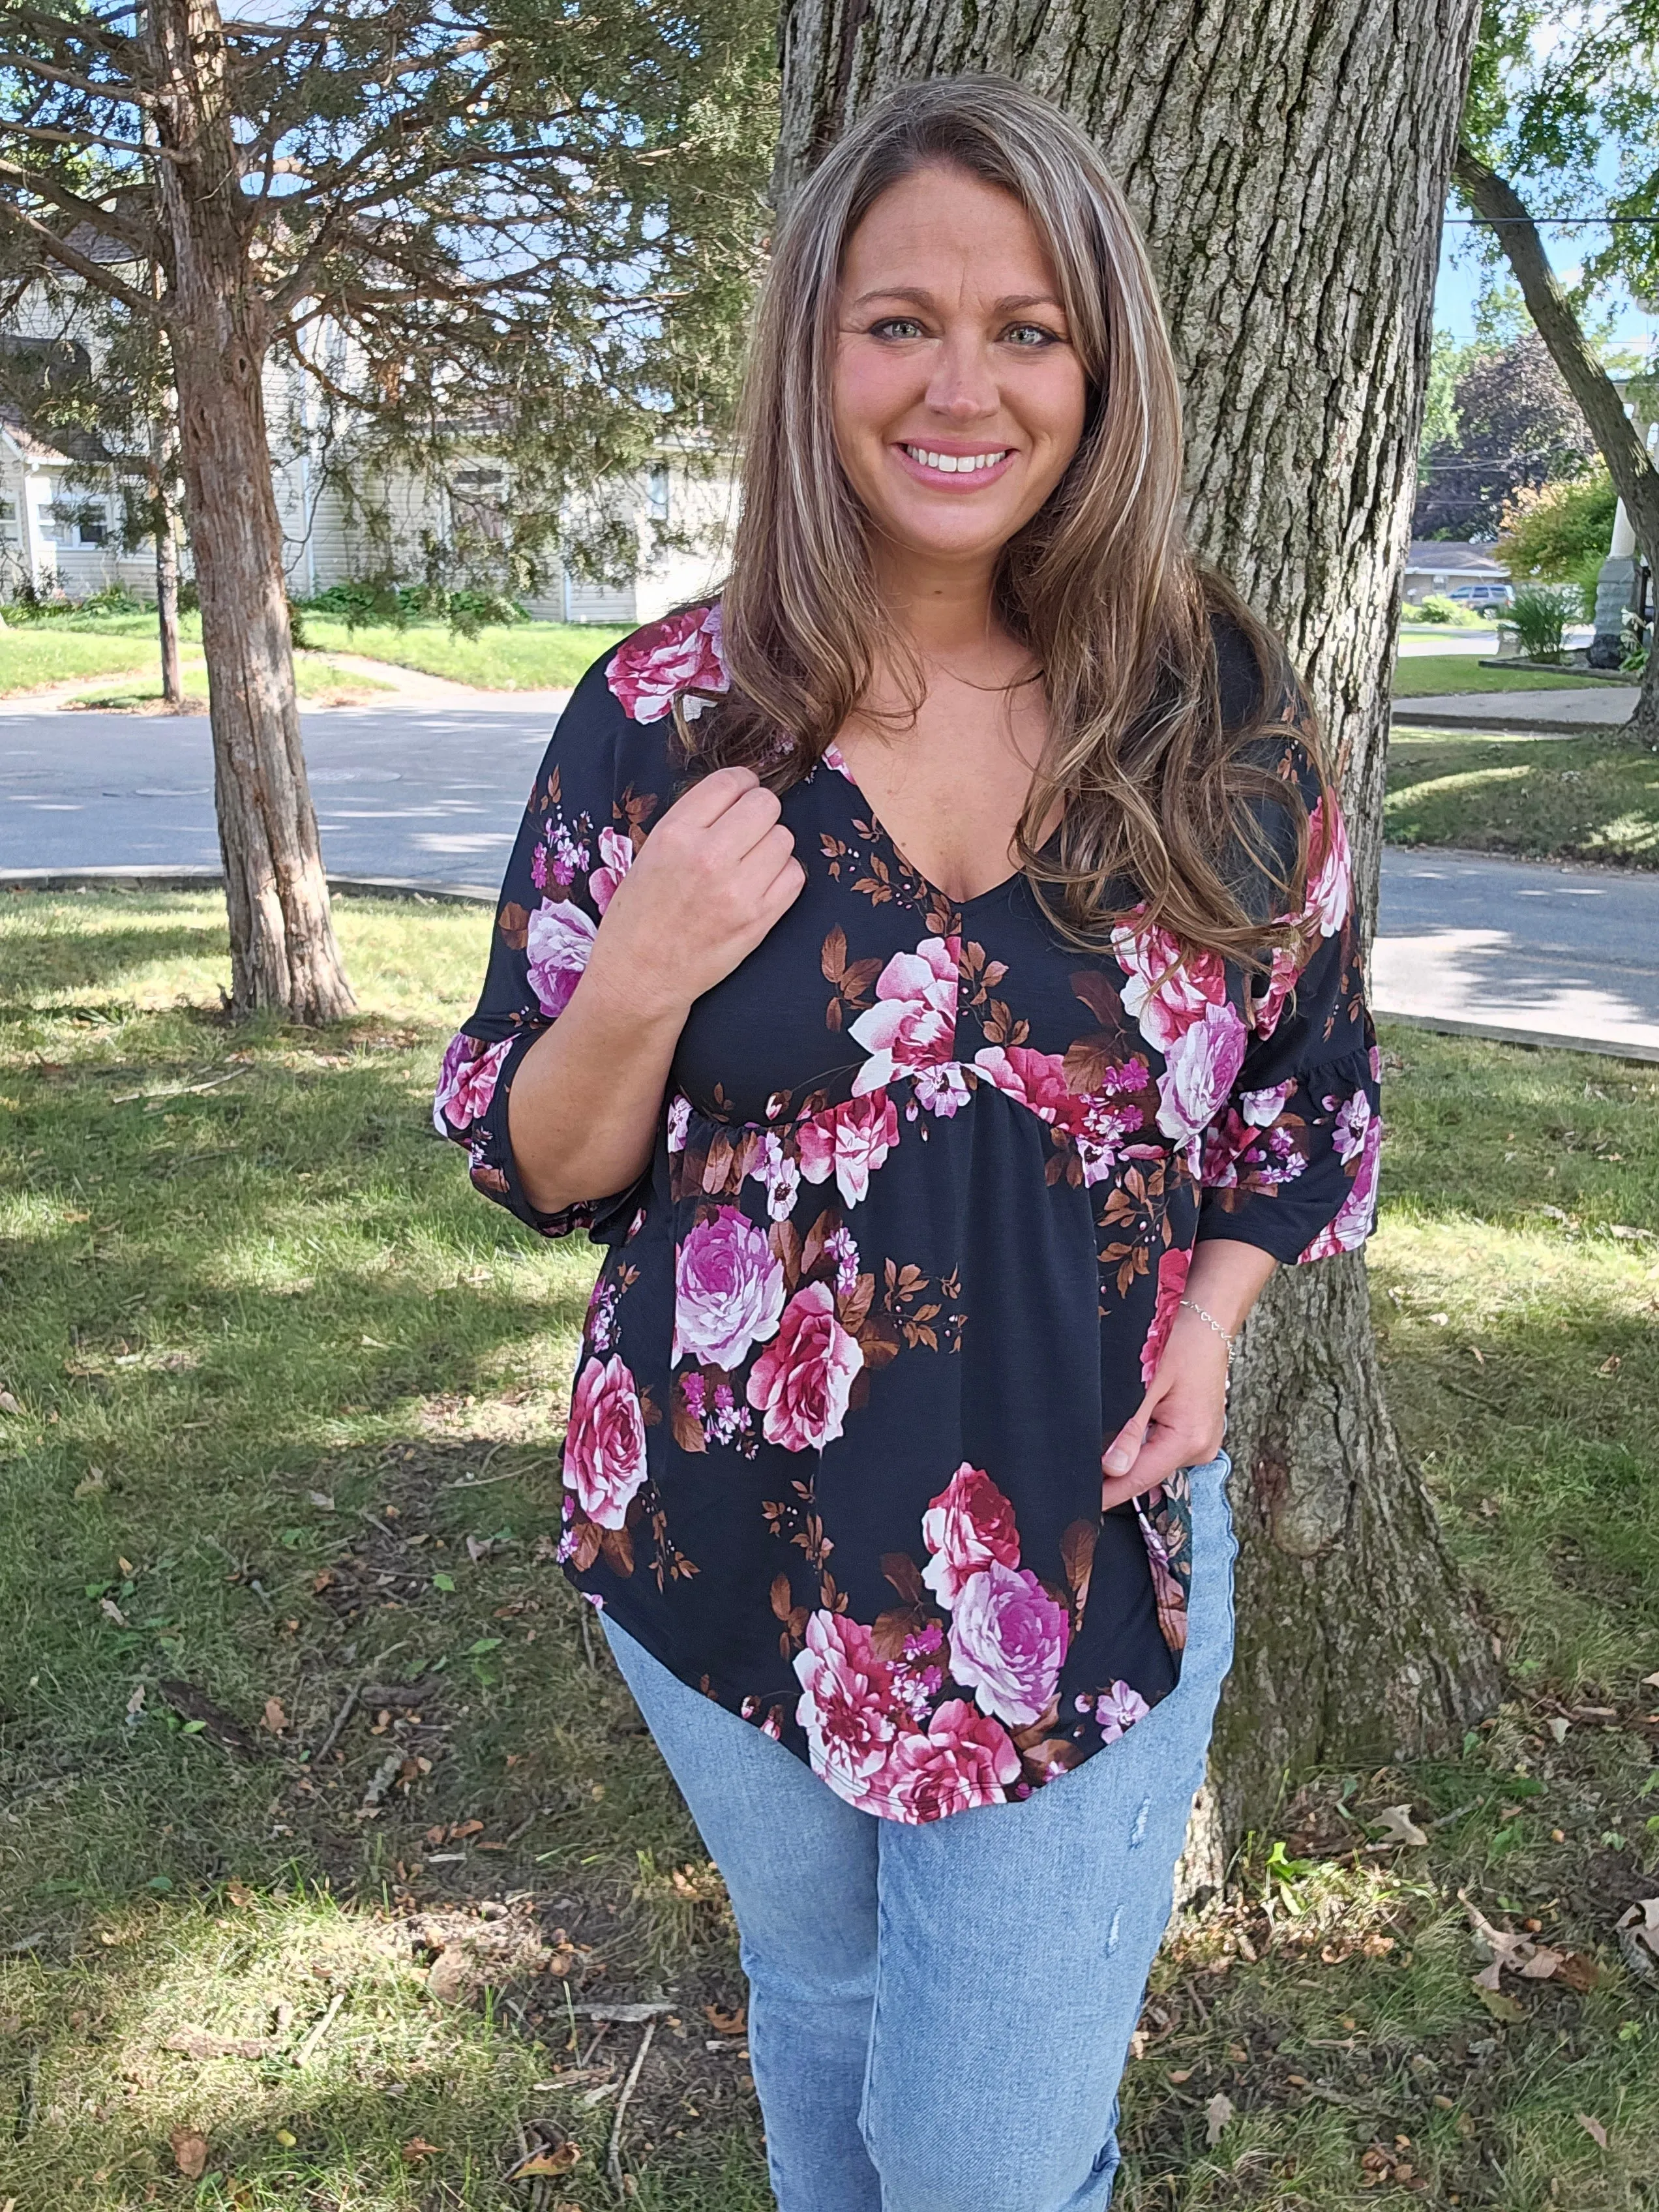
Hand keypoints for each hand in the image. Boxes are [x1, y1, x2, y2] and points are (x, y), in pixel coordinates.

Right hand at [584, 766, 805, 1020]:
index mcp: (674, 833)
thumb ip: (692, 822)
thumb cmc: (639, 916)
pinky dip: (783, 877)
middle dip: (760, 814)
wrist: (640, 977)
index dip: (742, 785)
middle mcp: (707, 856)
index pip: (730, 782)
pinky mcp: (758, 919)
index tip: (741, 796)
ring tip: (750, 865)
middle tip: (747, 833)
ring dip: (772, 847)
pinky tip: (761, 887)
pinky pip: (795, 875)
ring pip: (784, 839)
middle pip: (766, 805)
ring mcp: (737, 889)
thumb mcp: (650, 853)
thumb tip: (736, 796)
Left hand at [1100, 1305, 1230, 1509]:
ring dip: (1129, 1461)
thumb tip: (1113, 1468)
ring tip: (1098, 1464)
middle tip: (1080, 1480)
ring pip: (1155, 1462)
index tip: (1085, 1506)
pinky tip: (1125, 1444)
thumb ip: (1131, 1430)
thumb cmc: (1183, 1348)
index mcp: (1190, 1439)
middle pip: (1148, 1473)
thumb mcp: (1149, 1387)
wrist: (1209, 1327)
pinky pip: (1164, 1451)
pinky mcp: (1199, 1436)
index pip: (1141, 1477)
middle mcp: (1201, 1449)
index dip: (1111, 1492)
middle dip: (1116, 1477)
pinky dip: (1144, 1449)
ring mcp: (1202, 1444)